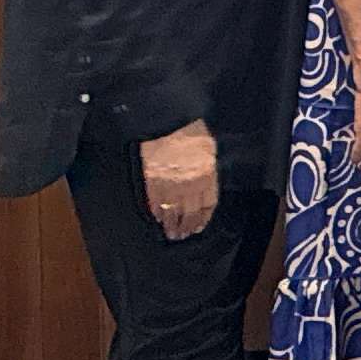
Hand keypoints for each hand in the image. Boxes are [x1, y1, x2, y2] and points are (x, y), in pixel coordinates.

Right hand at [140, 120, 218, 237]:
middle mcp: (190, 186)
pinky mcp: (152, 183)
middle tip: (183, 235)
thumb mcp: (208, 149)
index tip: (199, 226)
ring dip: (171, 225)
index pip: (207, 204)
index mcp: (207, 177)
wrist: (168, 124)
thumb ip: (208, 168)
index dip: (203, 218)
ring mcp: (170, 186)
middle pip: (190, 213)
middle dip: (187, 226)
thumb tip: (207, 181)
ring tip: (171, 234)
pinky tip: (157, 219)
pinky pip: (155, 203)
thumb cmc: (191, 132)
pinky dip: (156, 213)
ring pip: (172, 212)